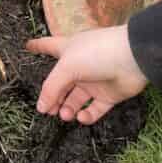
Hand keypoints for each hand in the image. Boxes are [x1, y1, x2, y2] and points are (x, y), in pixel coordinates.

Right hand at [27, 26, 148, 124]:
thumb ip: (51, 88)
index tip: (27, 46)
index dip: (38, 46)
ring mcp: (95, 80)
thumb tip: (41, 107)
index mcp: (69, 49)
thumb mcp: (67, 67)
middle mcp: (81, 65)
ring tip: (64, 114)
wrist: (134, 59)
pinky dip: (86, 116)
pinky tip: (81, 117)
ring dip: (67, 108)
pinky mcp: (109, 95)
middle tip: (48, 110)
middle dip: (52, 96)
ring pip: (76, 98)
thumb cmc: (98, 53)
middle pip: (61, 82)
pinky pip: (94, 109)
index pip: (49, 46)